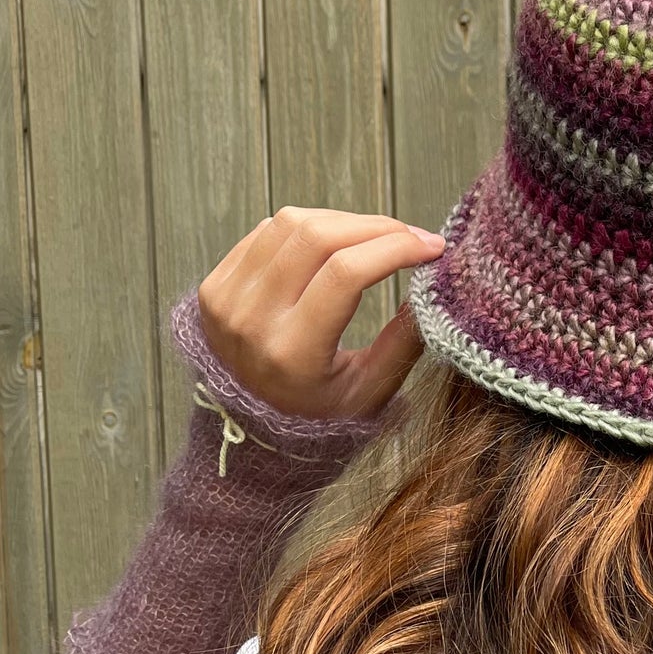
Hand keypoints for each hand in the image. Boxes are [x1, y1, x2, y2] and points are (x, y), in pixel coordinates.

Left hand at [196, 206, 445, 419]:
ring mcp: (227, 299)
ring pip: (292, 223)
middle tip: (413, 236)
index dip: (395, 248)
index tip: (432, 247)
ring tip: (379, 237)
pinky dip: (311, 226)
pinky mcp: (215, 285)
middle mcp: (252, 321)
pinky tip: (338, 242)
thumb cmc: (320, 415)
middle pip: (318, 237)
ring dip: (346, 221)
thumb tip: (435, 284)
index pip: (346, 273)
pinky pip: (268, 231)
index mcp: (293, 353)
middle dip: (378, 227)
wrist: (249, 432)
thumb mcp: (371, 391)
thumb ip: (405, 340)